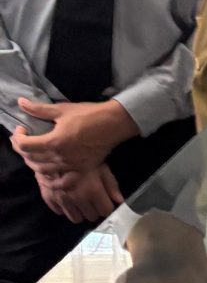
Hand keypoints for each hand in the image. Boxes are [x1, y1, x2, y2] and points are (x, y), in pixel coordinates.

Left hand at [12, 98, 138, 173]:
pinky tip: (48, 171)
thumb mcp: (62, 110)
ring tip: (33, 154)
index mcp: (54, 142)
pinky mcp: (80, 169)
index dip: (17, 137)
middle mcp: (60, 157)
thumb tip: (21, 103)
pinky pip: (60, 179)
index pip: (25, 145)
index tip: (21, 129)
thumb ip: (39, 109)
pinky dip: (50, 178)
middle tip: (24, 140)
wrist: (113, 124)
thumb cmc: (88, 114)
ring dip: (33, 163)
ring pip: (42, 171)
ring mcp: (71, 165)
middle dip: (22, 149)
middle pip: (31, 158)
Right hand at [34, 164, 123, 224]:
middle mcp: (78, 199)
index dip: (107, 207)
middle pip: (92, 217)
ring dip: (80, 212)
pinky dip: (65, 208)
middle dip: (94, 210)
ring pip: (76, 219)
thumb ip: (111, 184)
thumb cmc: (81, 156)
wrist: (52, 148)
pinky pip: (60, 212)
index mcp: (93, 191)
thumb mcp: (100, 167)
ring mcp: (62, 200)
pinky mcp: (49, 198)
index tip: (105, 202)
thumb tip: (119, 201)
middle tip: (93, 201)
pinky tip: (67, 199)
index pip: (106, 211)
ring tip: (81, 202)